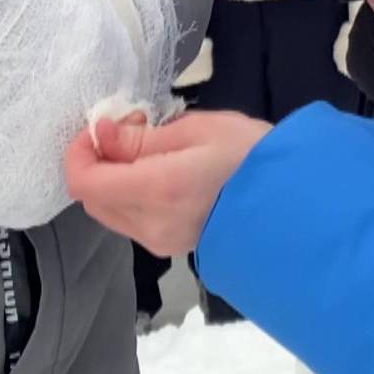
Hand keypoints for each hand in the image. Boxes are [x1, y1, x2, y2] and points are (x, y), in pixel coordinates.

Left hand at [64, 111, 271, 257]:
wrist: (294, 202)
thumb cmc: (251, 154)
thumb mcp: (198, 129)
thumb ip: (141, 137)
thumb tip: (100, 133)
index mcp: (157, 189)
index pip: (85, 182)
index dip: (79, 152)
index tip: (100, 126)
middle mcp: (150, 223)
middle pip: (91, 199)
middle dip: (97, 162)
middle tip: (130, 129)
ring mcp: (159, 241)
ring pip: (110, 211)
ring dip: (114, 179)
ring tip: (151, 148)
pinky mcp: (169, 247)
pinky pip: (131, 220)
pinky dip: (131, 194)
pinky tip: (161, 172)